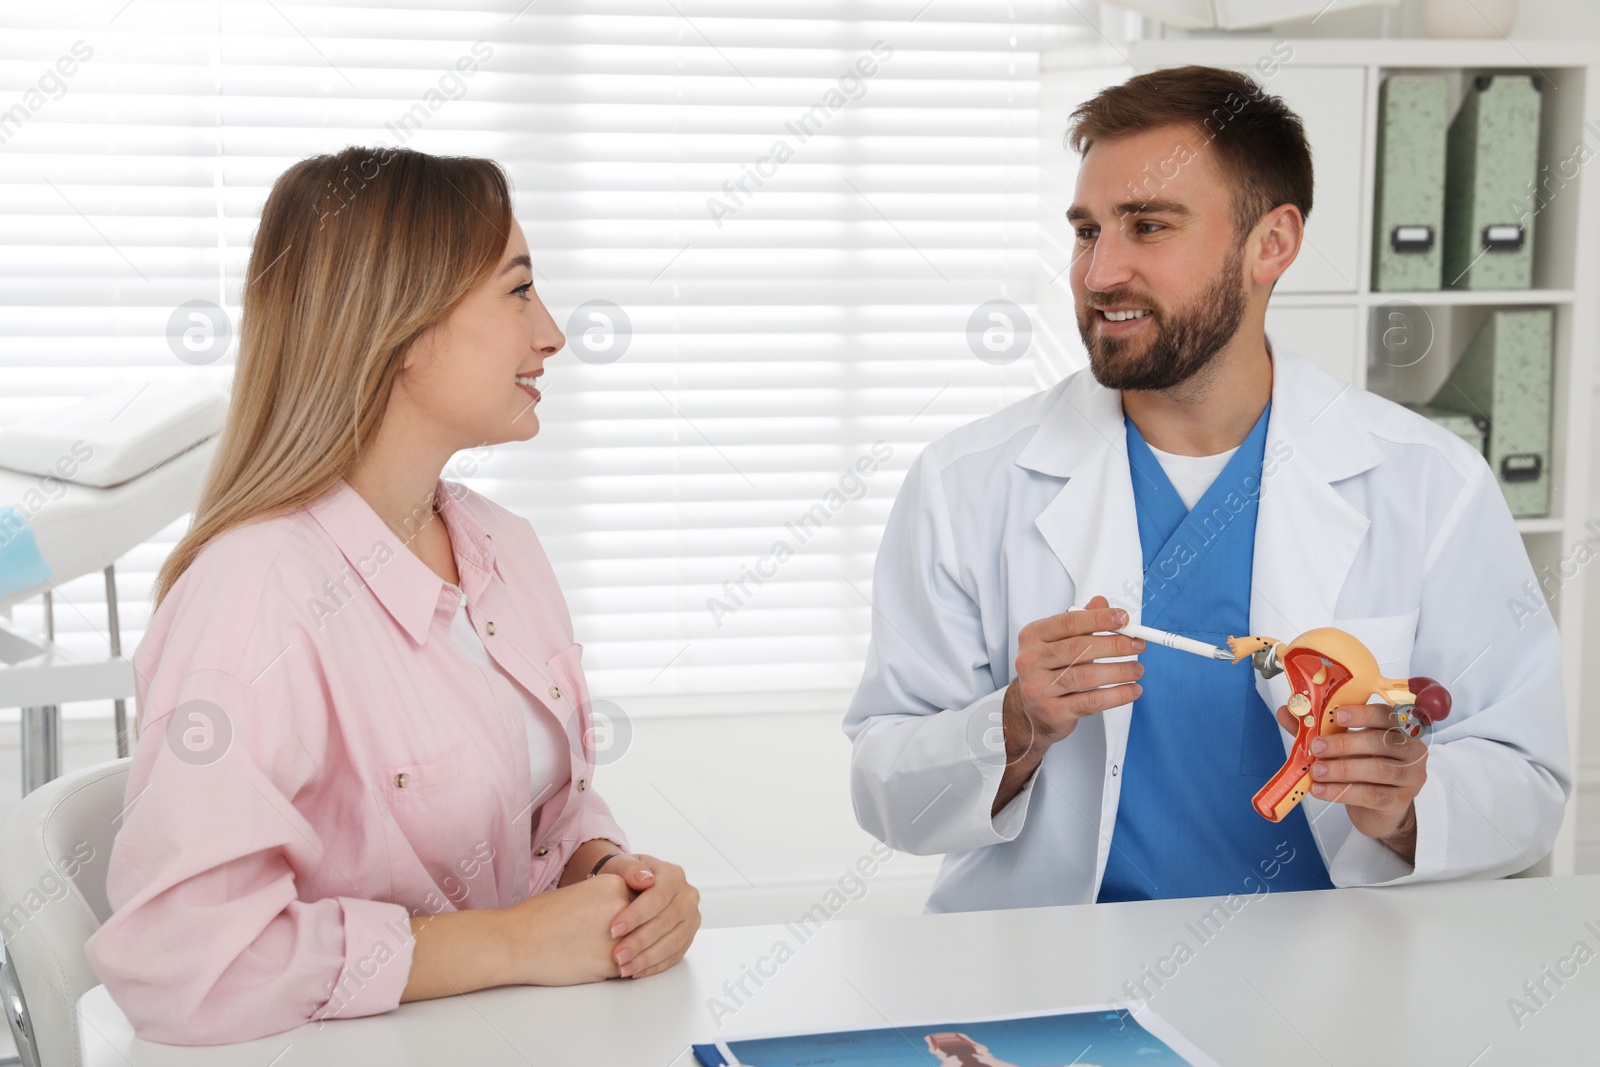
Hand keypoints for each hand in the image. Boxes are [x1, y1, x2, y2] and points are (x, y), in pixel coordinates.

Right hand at [504, 873, 632, 984]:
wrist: (516, 941)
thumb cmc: (539, 916)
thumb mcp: (581, 891)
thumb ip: (607, 900)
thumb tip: (624, 912)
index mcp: (614, 884)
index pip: (642, 898)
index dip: (634, 910)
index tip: (625, 918)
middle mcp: (623, 907)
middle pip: (645, 922)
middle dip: (637, 932)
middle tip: (621, 938)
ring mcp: (621, 936)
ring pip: (639, 947)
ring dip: (631, 953)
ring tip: (612, 953)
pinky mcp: (612, 964)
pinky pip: (628, 968)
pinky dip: (619, 970)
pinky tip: (600, 965)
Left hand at [596, 853, 700, 977]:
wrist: (632, 885)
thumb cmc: (625, 875)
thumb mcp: (622, 865)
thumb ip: (630, 868)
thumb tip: (644, 879)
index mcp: (673, 875)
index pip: (658, 897)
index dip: (636, 916)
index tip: (613, 930)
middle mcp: (688, 896)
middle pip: (666, 922)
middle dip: (640, 941)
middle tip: (617, 955)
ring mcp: (690, 918)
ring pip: (673, 942)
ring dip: (647, 958)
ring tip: (624, 968)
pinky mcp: (688, 937)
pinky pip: (675, 955)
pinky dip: (654, 966)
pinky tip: (636, 971)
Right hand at [1006, 595, 1144, 749]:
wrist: (1032, 711)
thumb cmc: (1048, 671)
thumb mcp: (1059, 642)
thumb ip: (1081, 622)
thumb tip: (1102, 604)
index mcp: (1033, 636)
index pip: (1069, 622)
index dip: (1099, 619)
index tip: (1124, 619)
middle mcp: (1031, 661)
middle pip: (1079, 648)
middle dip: (1115, 645)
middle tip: (1137, 644)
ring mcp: (1039, 688)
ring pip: (1087, 676)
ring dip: (1120, 671)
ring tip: (1137, 669)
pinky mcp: (1053, 711)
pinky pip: (1092, 701)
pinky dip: (1117, 695)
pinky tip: (1131, 690)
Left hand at [1276, 701, 1426, 858]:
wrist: (1379, 810)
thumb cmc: (1363, 771)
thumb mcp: (1342, 746)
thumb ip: (1317, 728)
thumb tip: (1286, 711)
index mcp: (1399, 729)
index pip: (1387, 715)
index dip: (1363, 713)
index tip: (1337, 715)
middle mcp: (1411, 751)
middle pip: (1381, 741)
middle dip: (1344, 743)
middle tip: (1317, 747)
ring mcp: (1410, 777)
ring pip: (1377, 769)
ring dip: (1342, 769)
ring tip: (1315, 772)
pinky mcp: (1400, 801)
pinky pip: (1371, 794)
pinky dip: (1341, 791)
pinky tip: (1320, 790)